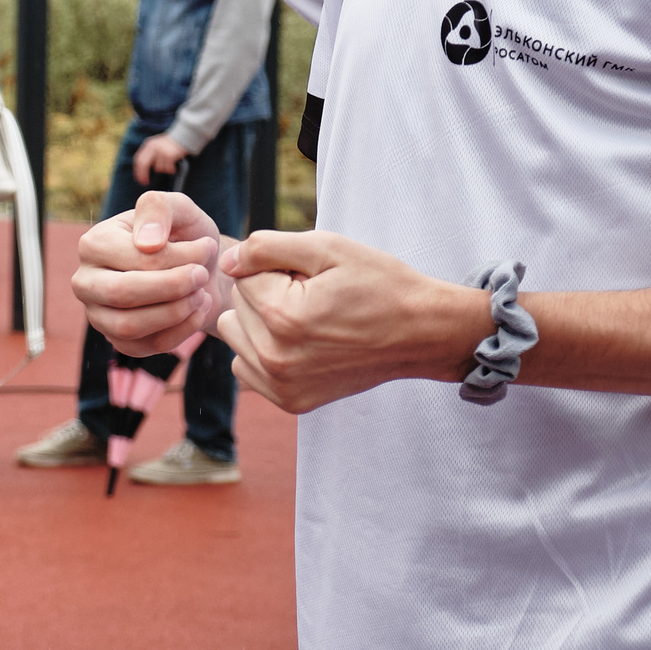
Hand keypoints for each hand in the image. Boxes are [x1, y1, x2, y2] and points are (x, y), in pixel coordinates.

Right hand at [73, 192, 226, 357]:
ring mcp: (98, 315)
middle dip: (172, 287)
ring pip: (130, 325)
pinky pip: (147, 346)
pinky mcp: (118, 342)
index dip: (178, 255)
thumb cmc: (183, 238)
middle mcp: (85, 281)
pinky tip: (198, 310)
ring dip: (176, 311)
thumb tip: (146, 243)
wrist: (200, 271)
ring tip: (201, 294)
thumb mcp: (177, 210)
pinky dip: (181, 331)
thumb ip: (158, 208)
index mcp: (92, 244)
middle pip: (122, 292)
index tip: (207, 246)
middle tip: (203, 275)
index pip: (134, 258)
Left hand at [132, 132, 191, 186]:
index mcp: (149, 145)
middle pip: (143, 164)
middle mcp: (153, 147)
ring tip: (170, 165)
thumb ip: (150, 154)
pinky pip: (167, 168)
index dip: (138, 170)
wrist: (183, 135)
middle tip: (145, 182)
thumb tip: (143, 169)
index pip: (138, 159)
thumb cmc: (170, 144)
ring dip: (164, 169)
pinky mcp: (169, 155)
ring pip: (158, 168)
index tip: (140, 179)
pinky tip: (174, 166)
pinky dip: (171, 169)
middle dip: (143, 174)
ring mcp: (161, 151)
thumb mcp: (157, 145)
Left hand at [214, 231, 490, 413]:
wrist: (422, 333)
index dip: (276, 269)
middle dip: (267, 295)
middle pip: (236, 305)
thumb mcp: (327, 247)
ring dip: (261, 324)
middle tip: (314, 300)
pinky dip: (265, 352)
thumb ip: (266, 247)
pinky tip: (301, 345)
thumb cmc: (378, 284)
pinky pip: (246, 366)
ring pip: (235, 334)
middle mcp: (275, 357)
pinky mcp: (290, 402)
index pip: (242, 276)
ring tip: (308, 321)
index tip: (312, 280)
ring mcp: (282, 385)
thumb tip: (227, 263)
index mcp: (281, 316)